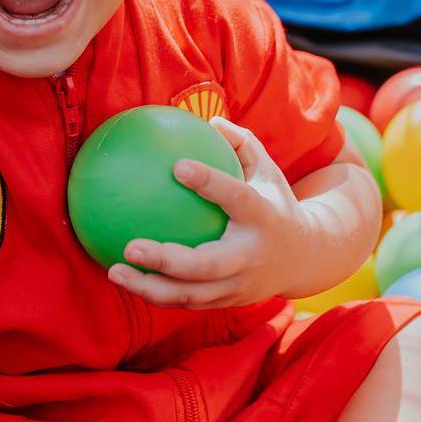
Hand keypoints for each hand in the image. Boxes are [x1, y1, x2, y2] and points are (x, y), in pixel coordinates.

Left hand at [107, 118, 312, 309]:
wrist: (306, 258)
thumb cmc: (274, 202)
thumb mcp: (266, 170)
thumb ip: (241, 143)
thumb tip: (210, 119)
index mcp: (263, 217)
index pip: (236, 198)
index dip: (209, 183)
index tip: (177, 166)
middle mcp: (251, 256)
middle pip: (207, 266)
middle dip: (167, 260)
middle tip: (130, 246)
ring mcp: (240, 285)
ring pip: (192, 294)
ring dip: (150, 286)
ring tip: (114, 270)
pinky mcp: (228, 301)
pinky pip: (187, 302)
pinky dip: (155, 293)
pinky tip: (124, 277)